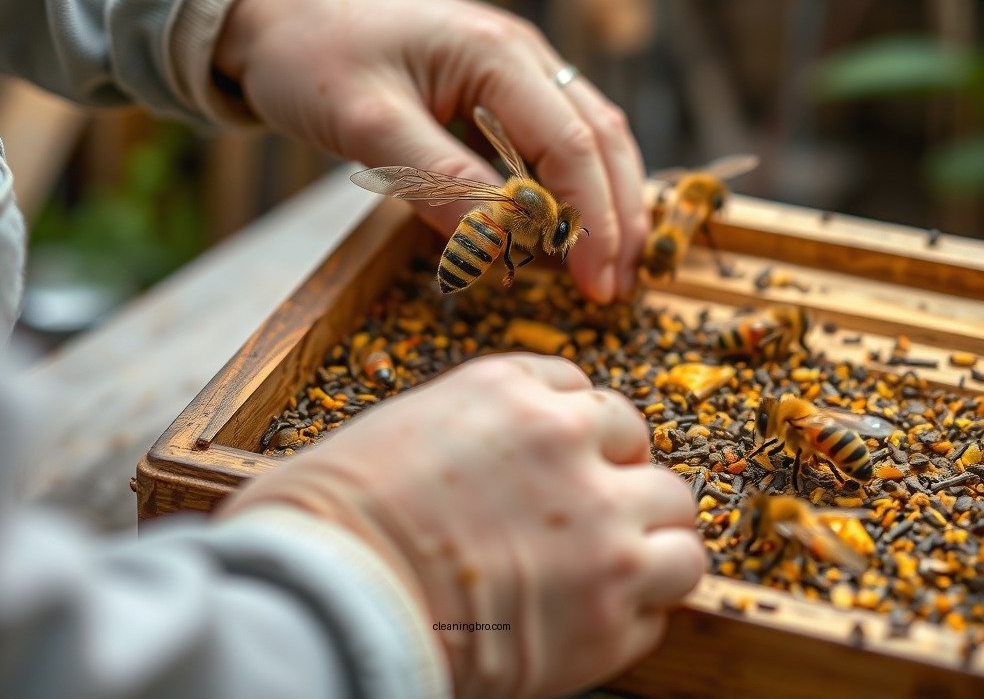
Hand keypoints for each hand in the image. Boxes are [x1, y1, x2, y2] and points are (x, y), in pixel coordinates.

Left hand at [214, 0, 647, 302]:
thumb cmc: (311, 51)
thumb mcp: (365, 121)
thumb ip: (434, 179)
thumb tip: (496, 245)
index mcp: (496, 54)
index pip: (570, 145)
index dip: (591, 221)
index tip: (596, 286)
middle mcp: (521, 53)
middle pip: (599, 137)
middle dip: (615, 215)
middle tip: (615, 288)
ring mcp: (513, 64)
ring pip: (586, 133)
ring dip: (604, 198)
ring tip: (609, 262)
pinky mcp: (493, 82)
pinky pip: (550, 133)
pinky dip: (568, 180)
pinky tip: (564, 221)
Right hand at [220, 355, 703, 698]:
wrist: (332, 595)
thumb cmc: (337, 515)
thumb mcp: (401, 428)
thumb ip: (469, 428)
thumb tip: (485, 457)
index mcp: (509, 389)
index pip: (579, 391)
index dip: (576, 429)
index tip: (570, 457)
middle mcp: (566, 440)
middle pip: (637, 442)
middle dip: (620, 475)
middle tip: (595, 513)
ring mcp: (600, 522)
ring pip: (679, 521)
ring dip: (653, 542)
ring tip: (619, 568)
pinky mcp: (612, 607)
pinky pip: (668, 599)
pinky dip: (641, 612)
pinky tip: (596, 620)